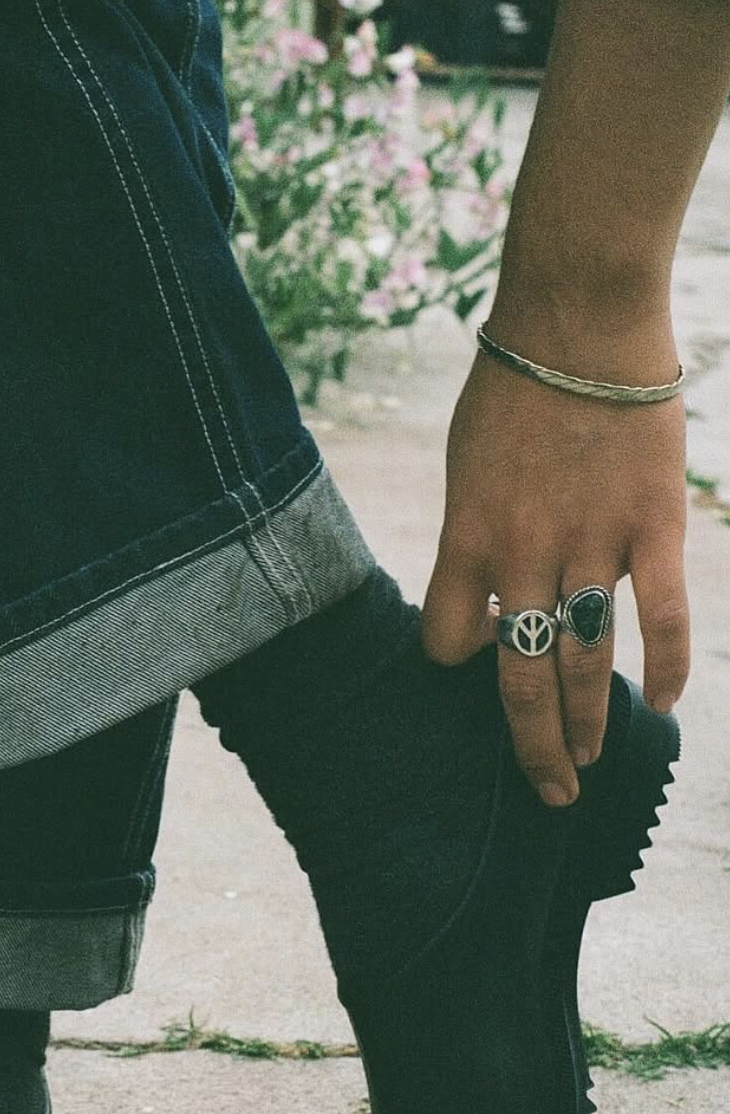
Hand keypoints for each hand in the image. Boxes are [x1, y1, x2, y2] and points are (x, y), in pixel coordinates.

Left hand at [422, 347, 689, 806]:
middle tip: (548, 791)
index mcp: (464, 541)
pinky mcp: (651, 528)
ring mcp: (589, 547)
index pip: (445, 642)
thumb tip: (486, 579)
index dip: (455, 659)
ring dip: (590, 723)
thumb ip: (474, 530)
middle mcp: (521, 558)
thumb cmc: (512, 386)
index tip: (474, 657)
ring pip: (588, 663)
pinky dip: (667, 667)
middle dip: (533, 747)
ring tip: (590, 764)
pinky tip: (666, 704)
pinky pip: (661, 617)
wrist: (577, 322)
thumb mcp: (464, 465)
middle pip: (521, 681)